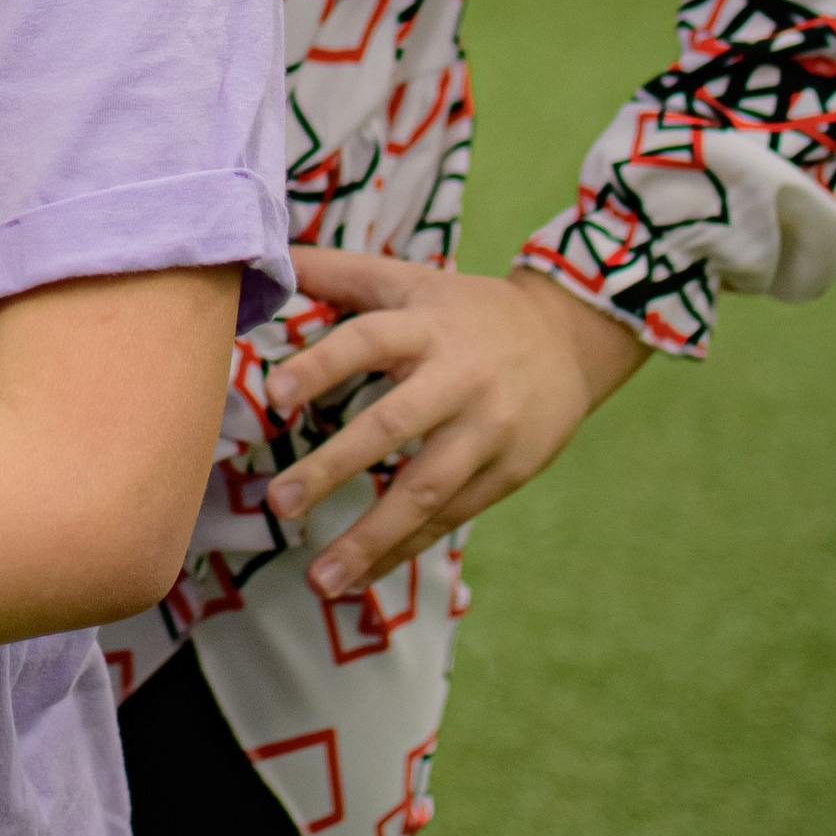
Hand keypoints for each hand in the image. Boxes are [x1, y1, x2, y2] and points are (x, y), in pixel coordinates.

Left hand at [263, 247, 642, 596]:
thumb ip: (337, 272)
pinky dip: (402, 550)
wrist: (567, 339)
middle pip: (393, 426)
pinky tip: (359, 577)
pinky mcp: (506, 473)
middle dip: (334, 468)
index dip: (321, 366)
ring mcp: (486, 432)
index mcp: (425, 326)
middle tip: (279, 503)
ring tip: (318, 578)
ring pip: (425, 490)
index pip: (367, 341)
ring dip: (370, 538)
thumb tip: (269, 256)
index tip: (274, 396)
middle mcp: (457, 380)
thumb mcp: (408, 280)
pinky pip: (448, 518)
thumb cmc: (464, 310)